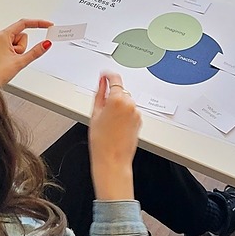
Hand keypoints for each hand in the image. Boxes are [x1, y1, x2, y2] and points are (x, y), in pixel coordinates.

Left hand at [0, 19, 53, 85]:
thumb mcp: (20, 62)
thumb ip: (36, 52)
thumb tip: (46, 43)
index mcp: (2, 35)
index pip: (24, 24)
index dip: (38, 23)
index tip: (47, 25)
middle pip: (21, 36)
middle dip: (22, 47)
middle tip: (16, 58)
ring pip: (16, 42)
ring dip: (17, 52)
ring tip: (10, 62)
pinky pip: (10, 47)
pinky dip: (12, 53)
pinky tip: (6, 62)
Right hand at [88, 73, 140, 200]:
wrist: (112, 159)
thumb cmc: (101, 141)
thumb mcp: (95, 113)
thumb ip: (100, 93)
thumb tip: (102, 83)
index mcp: (117, 100)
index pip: (115, 79)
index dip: (108, 75)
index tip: (105, 75)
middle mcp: (130, 104)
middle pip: (121, 91)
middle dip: (112, 96)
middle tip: (102, 109)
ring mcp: (136, 113)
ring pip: (126, 102)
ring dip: (118, 106)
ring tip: (108, 122)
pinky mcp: (139, 120)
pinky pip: (130, 112)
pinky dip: (124, 115)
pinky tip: (116, 127)